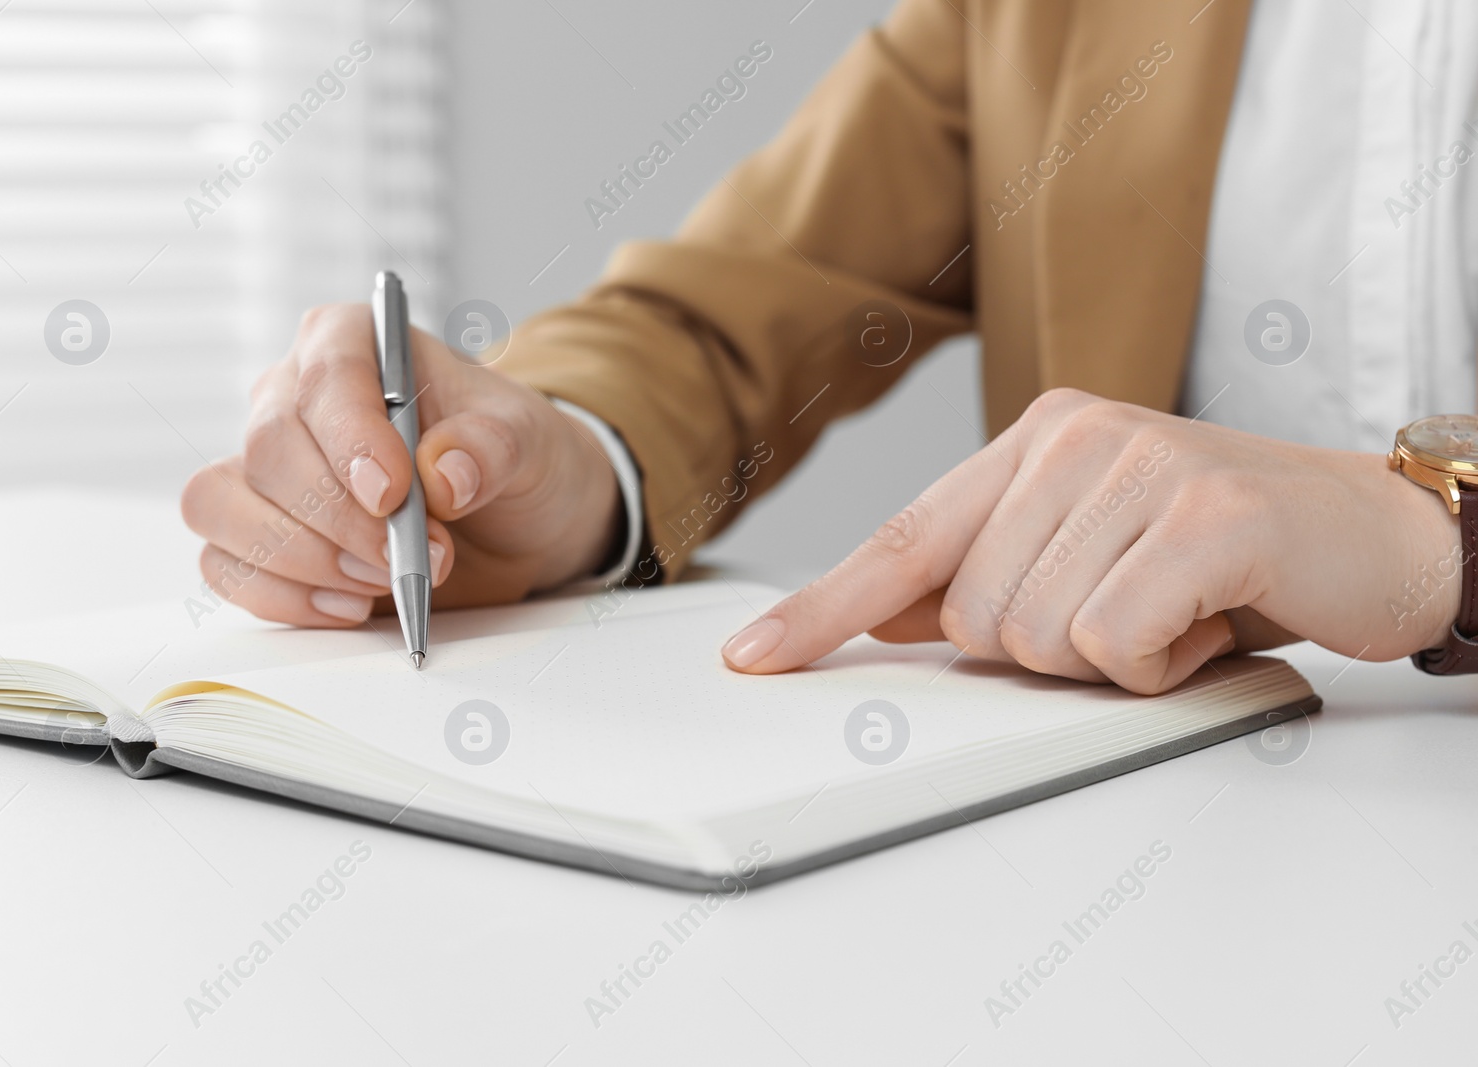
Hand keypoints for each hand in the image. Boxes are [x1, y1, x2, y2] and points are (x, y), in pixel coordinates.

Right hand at [181, 304, 622, 625]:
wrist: (509, 519)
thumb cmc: (506, 458)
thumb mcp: (528, 441)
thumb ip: (493, 447)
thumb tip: (445, 473)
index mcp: (355, 342)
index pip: (328, 373)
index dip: (351, 437)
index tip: (391, 494)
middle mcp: (293, 395)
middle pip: (269, 448)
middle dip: (337, 518)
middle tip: (405, 556)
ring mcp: (265, 466)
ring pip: (223, 504)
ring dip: (303, 560)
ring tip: (381, 580)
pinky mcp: (257, 530)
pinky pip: (224, 564)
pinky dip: (282, 596)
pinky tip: (348, 604)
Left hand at [722, 389, 1461, 693]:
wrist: (1375, 532)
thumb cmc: (1225, 552)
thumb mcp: (1090, 552)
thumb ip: (988, 572)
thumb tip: (888, 615)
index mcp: (1034, 440)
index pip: (902, 538)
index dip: (822, 608)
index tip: (754, 658)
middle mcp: (1074, 438)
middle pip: (968, 616)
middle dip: (1045, 648)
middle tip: (1131, 609)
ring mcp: (1139, 468)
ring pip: (1033, 638)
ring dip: (1109, 659)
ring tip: (1173, 608)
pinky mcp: (1202, 517)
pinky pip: (1111, 643)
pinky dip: (1159, 663)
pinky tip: (1205, 620)